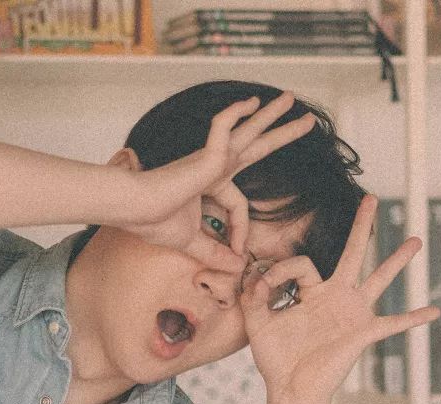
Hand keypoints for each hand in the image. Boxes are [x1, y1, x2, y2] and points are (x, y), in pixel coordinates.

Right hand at [113, 93, 316, 273]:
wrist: (134, 210)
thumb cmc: (154, 221)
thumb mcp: (192, 242)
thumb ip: (215, 253)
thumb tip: (237, 267)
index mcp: (210, 185)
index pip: (239, 207)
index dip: (242, 233)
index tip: (238, 255)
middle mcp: (213, 166)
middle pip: (256, 147)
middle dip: (281, 134)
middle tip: (307, 121)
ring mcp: (210, 158)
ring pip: (248, 131)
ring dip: (271, 115)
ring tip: (293, 99)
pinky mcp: (204, 156)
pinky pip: (222, 128)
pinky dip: (235, 114)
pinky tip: (251, 103)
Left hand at [240, 194, 439, 403]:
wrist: (290, 390)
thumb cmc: (277, 361)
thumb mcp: (258, 323)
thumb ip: (253, 297)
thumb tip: (256, 275)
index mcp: (312, 294)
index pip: (301, 264)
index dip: (279, 271)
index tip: (262, 289)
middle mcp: (336, 298)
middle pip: (353, 254)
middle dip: (362, 226)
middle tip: (371, 198)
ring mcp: (352, 314)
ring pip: (378, 280)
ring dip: (397, 261)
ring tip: (416, 241)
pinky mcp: (362, 333)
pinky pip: (393, 324)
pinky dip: (414, 318)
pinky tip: (435, 312)